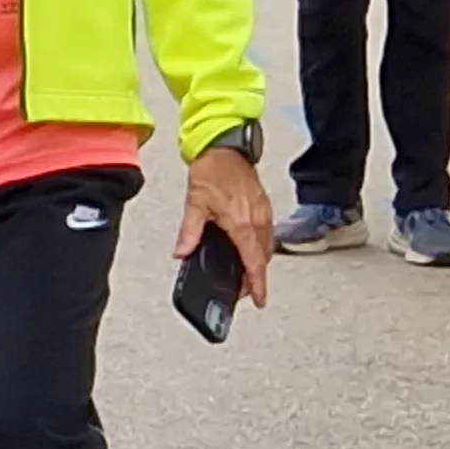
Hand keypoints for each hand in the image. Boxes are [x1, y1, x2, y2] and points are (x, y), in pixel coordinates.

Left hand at [179, 146, 273, 309]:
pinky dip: (261, 247)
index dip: (257, 284)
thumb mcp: (195, 204)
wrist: (227, 148)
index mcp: (243, 224)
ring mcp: (264, 214)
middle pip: (263, 258)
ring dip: (259, 262)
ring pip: (267, 247)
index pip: (253, 262)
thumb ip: (189, 232)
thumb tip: (181, 252)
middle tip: (246, 290)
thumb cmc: (213, 171)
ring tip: (246, 273)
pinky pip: (268, 234)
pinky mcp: (265, 207)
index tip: (260, 300)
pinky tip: (249, 248)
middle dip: (256, 277)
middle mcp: (258, 221)